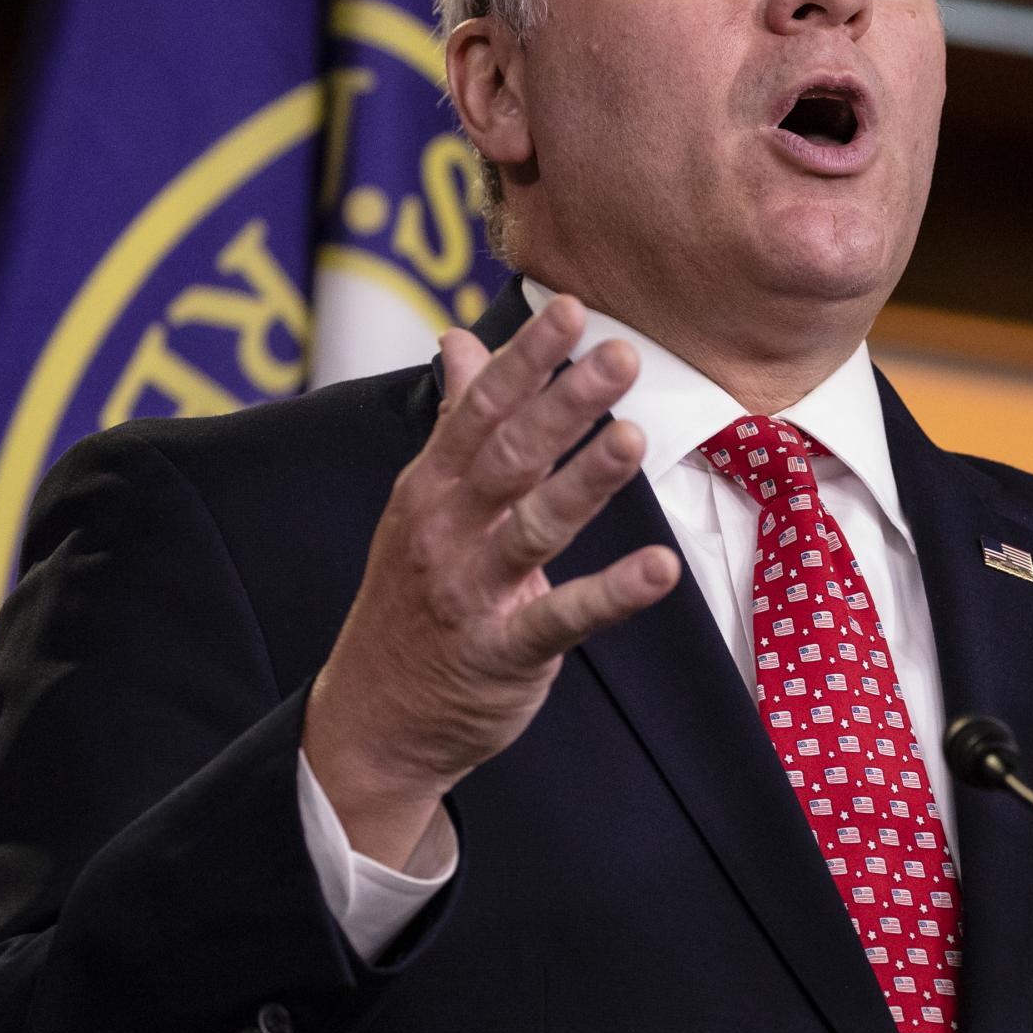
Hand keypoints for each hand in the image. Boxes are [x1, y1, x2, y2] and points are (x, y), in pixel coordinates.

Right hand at [302, 296, 681, 866]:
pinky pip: (561, 617)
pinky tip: (658, 570)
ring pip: (532, 526)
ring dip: (583, 482)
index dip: (527, 359)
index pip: (481, 409)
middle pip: (509, 455)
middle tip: (621, 354)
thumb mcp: (422, 503)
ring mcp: (472, 592)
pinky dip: (610, 594)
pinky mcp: (503, 652)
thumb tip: (459, 339)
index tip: (572, 310)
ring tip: (634, 440)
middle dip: (565, 403)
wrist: (373, 721)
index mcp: (430, 487)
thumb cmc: (413, 600)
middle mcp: (446, 531)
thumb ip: (455, 420)